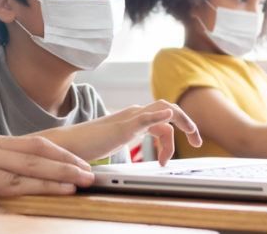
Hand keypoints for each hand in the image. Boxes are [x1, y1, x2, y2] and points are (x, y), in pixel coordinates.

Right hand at [0, 134, 94, 211]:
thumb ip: (3, 157)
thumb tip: (35, 169)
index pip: (36, 146)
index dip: (62, 155)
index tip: (83, 163)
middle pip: (32, 162)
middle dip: (64, 169)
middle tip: (88, 176)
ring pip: (15, 181)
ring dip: (45, 186)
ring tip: (68, 190)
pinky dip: (6, 213)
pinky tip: (24, 218)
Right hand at [35, 100, 200, 166]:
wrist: (68, 145)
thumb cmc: (88, 145)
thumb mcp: (117, 143)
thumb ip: (131, 141)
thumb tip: (141, 153)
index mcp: (134, 119)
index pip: (164, 119)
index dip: (177, 133)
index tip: (175, 156)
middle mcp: (134, 115)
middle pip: (169, 110)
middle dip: (188, 123)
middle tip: (198, 141)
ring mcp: (129, 119)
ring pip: (164, 110)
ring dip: (184, 121)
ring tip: (193, 139)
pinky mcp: (122, 127)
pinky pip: (145, 117)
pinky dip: (159, 115)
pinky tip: (170, 117)